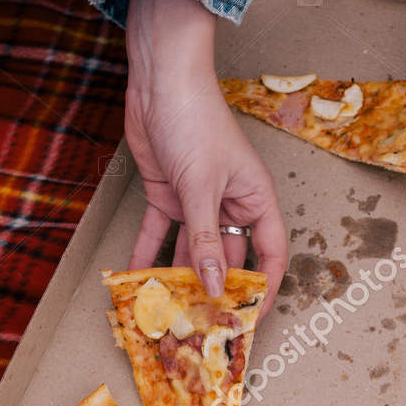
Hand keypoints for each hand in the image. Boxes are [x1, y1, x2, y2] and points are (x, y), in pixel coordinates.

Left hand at [124, 0, 287, 301]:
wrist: (160, 80)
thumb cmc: (195, 120)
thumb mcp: (201, 186)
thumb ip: (204, 240)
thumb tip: (215, 287)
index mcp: (255, 199)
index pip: (269, 254)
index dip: (264, 288)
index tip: (251, 320)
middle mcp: (230, 205)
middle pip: (228, 258)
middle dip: (215, 290)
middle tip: (202, 324)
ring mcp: (198, 201)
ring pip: (192, 250)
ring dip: (179, 277)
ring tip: (167, 309)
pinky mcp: (168, 195)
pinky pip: (160, 233)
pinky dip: (149, 253)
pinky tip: (136, 278)